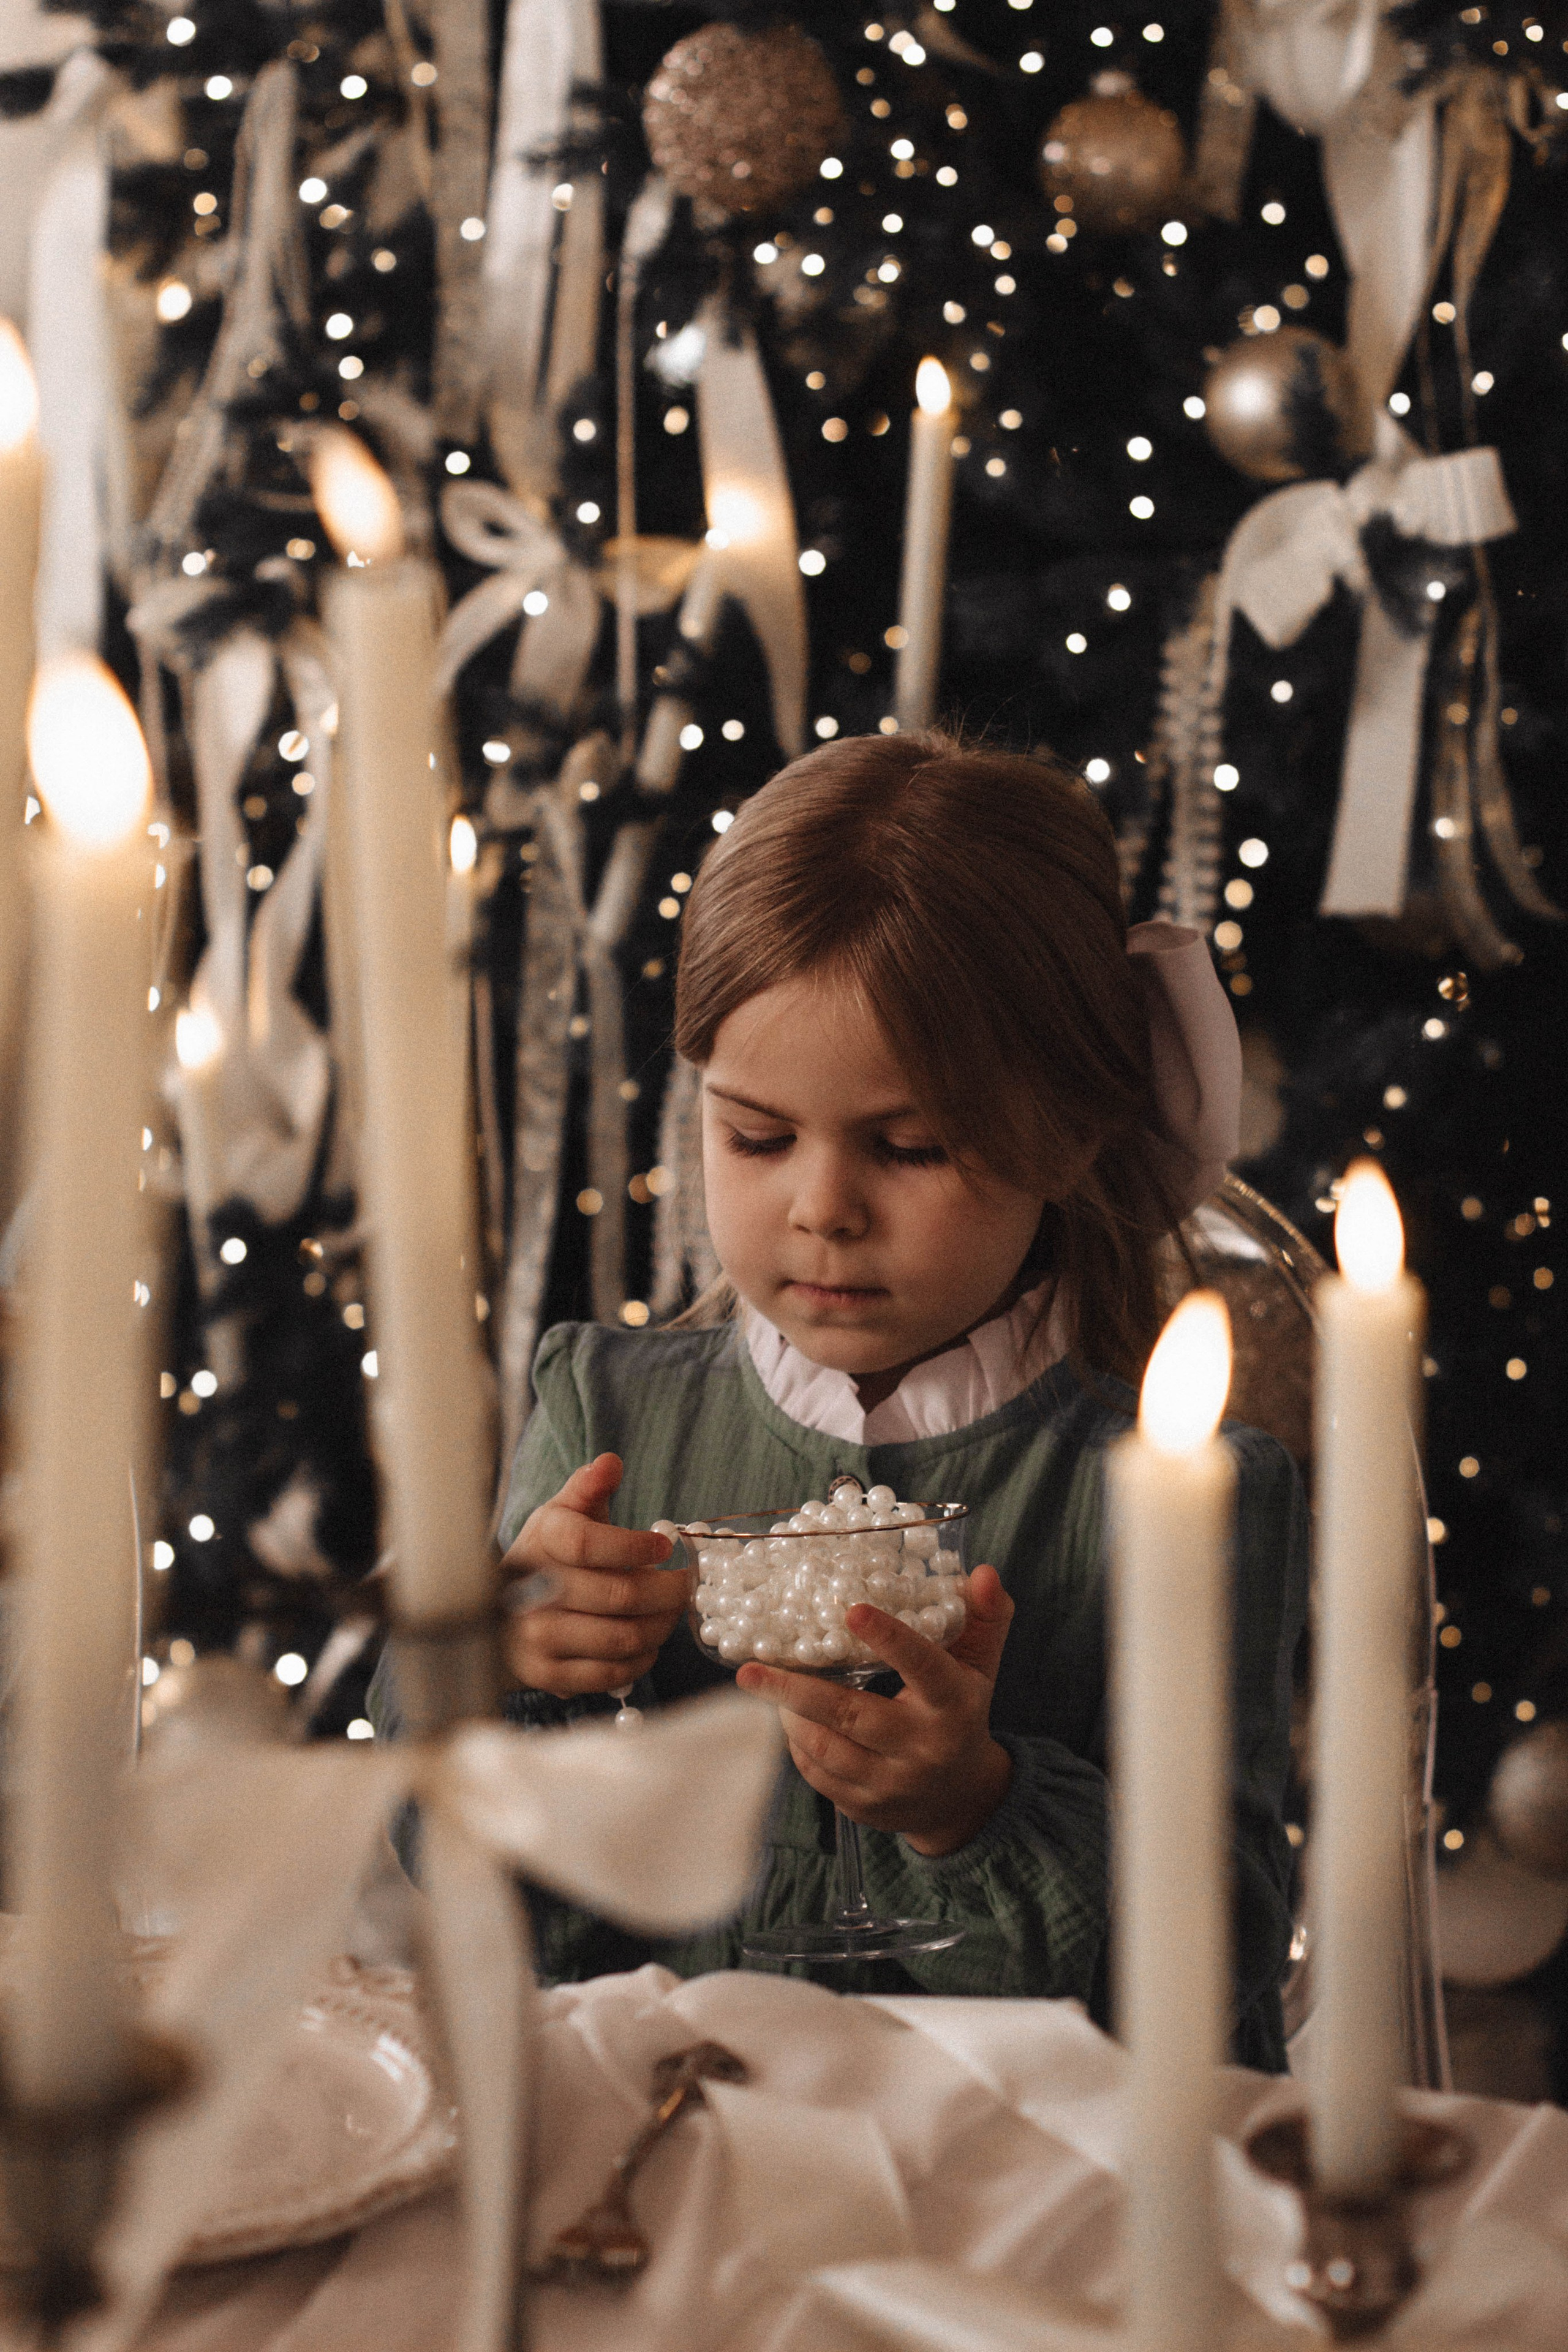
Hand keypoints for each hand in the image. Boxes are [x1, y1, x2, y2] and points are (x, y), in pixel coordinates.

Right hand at [501, 1454, 688, 1698]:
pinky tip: (648, 1641)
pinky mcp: (546, 1675)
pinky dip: (641, 1659)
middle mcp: (531, 1591)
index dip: (634, 1546)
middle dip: (667, 1591)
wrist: (500, 1612)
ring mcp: (536, 1637)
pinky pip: (611, 1673)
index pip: (589, 1543)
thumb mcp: (563, 1515)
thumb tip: (610, 1463)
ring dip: (660, 1626)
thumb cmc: (548, 1557)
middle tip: (685, 1586)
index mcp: (540, 1541)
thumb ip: (588, 1488)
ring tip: (670, 1612)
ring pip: (623, 1637)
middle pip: (619, 1595)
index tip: (665, 1547)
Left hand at [734, 1564, 1014, 1857]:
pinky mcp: (865, 1808)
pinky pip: (818, 1774)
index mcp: (953, 1705)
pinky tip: (789, 1716)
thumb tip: (984, 1572)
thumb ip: (984, 1618)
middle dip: (795, 1689)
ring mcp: (892, 1784)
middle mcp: (923, 1748)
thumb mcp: (979, 1667)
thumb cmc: (962, 1713)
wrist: (962, 1798)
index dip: (890, 1639)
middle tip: (749, 1669)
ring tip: (763, 1682)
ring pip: (826, 1747)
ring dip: (789, 1714)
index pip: (924, 1668)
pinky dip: (797, 1743)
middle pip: (852, 1714)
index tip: (852, 1609)